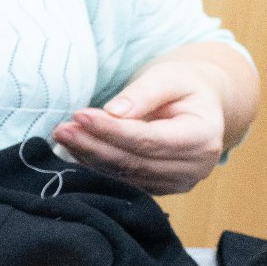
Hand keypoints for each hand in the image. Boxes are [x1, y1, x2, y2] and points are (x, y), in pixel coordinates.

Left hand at [52, 60, 227, 193]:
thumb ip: (143, 93)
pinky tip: (76, 147)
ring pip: (124, 174)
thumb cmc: (183, 87)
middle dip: (94, 145)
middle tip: (62, 129)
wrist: (196, 106)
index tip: (81, 115)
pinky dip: (96, 164)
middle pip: (134, 161)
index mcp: (204, 138)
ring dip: (89, 156)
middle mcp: (194, 167)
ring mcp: (176, 183)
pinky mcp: (158, 188)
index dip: (112, 130)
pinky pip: (122, 180)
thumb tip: (114, 112)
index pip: (150, 140)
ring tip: (63, 135)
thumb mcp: (169, 77)